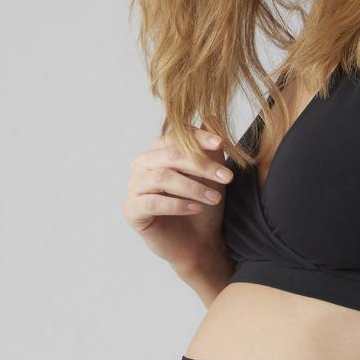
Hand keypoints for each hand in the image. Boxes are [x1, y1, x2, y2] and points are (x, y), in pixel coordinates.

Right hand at [123, 122, 234, 270]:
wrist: (200, 243)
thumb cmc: (204, 207)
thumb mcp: (212, 176)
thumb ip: (210, 149)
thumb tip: (213, 117)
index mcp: (158, 152)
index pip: (174, 136)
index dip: (197, 138)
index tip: (221, 143)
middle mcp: (142, 165)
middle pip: (169, 155)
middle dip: (201, 165)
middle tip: (227, 177)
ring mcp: (134, 187)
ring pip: (161, 177)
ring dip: (192, 187)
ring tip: (215, 198)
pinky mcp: (132, 211)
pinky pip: (152, 202)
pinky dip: (177, 204)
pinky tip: (196, 208)